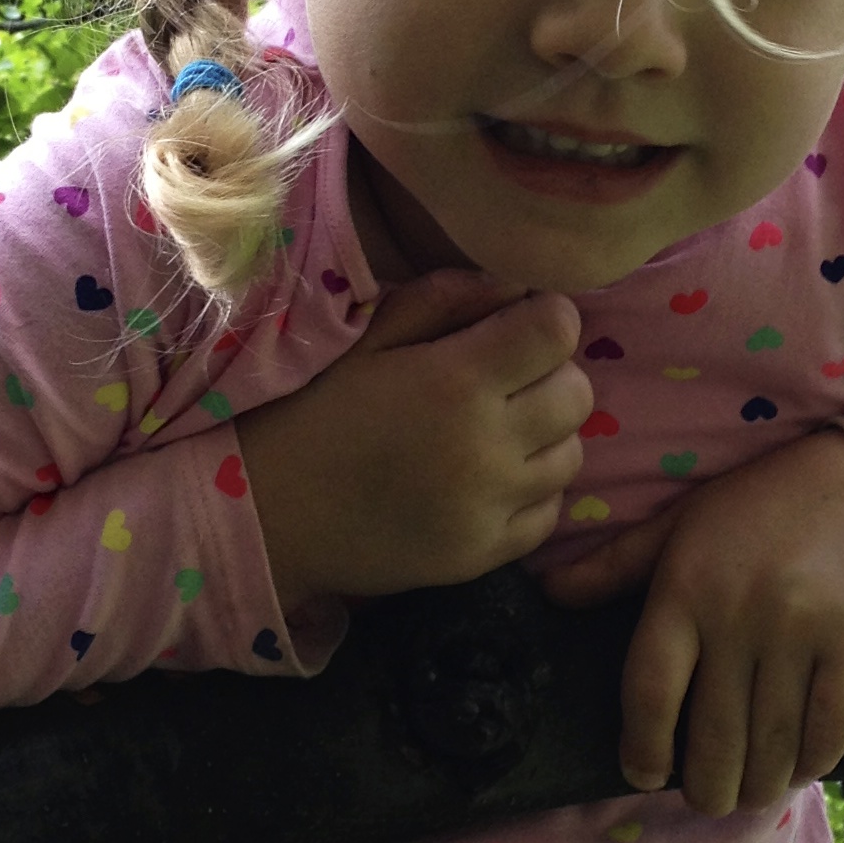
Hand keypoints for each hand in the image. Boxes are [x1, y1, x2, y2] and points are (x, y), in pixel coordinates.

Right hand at [240, 269, 591, 611]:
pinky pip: (550, 512)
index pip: (558, 331)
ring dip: (547, 432)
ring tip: (499, 428)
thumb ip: (444, 300)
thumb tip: (515, 287)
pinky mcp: (484, 556)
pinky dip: (534, 489)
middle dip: (551, 372)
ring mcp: (490, 508)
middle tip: (506, 376)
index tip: (517, 323)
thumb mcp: (366, 338)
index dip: (545, 317)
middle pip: (577, 392)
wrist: (266, 516)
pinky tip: (490, 477)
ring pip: (572, 454)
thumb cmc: (310, 412)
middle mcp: (487, 447)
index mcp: (455, 382)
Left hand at [537, 429, 843, 816]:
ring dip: (759, 785)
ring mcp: (801, 633)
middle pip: (713, 737)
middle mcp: (739, 614)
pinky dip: (812, 762)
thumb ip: (615, 565)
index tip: (644, 773)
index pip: (650, 691)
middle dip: (706, 786)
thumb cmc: (760, 506)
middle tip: (707, 797)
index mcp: (686, 587)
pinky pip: (829, 732)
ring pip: (771, 746)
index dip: (642, 747)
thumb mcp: (680, 524)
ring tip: (751, 791)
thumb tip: (548, 591)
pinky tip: (801, 766)